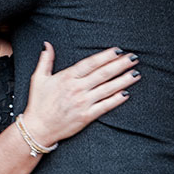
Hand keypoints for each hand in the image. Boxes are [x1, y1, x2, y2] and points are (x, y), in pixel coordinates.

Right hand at [20, 43, 141, 145]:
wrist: (38, 128)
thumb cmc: (38, 103)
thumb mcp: (39, 78)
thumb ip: (46, 60)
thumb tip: (47, 44)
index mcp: (67, 77)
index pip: (91, 63)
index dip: (106, 56)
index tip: (118, 50)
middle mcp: (77, 89)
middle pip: (103, 74)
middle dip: (120, 65)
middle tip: (133, 58)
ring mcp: (83, 103)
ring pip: (107, 89)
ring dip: (123, 80)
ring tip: (135, 73)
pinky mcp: (86, 117)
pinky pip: (105, 106)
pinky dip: (116, 100)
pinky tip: (127, 93)